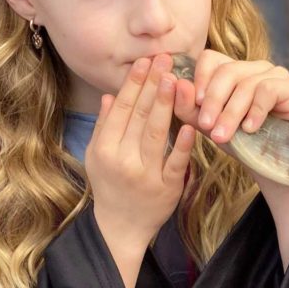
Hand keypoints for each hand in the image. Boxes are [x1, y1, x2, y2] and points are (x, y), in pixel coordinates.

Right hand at [85, 55, 195, 287]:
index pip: (122, 110)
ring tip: (175, 79)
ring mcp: (145, 175)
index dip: (134, 83)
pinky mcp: (167, 188)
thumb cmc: (110, 186)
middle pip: (140, 116)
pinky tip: (191, 124)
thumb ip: (104, 126)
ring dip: (166, 105)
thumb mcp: (97, 156)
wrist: (121, 228)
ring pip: (157, 135)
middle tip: (165, 59)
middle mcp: (123, 160)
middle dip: (152, 85)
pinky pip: (176, 163)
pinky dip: (183, 144)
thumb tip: (110, 95)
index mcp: (105, 150)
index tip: (145, 61)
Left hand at [172, 49, 288, 145]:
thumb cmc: (240, 140)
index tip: (196, 103)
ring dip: (231, 113)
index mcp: (233, 71)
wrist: (272, 163)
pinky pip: (268, 90)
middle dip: (214, 100)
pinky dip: (255, 111)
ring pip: (246, 84)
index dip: (200, 78)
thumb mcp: (209, 126)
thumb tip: (177, 84)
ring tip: (223, 136)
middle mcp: (254, 67)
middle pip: (227, 71)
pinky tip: (250, 129)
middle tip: (207, 126)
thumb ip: (189, 108)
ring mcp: (276, 74)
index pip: (211, 58)